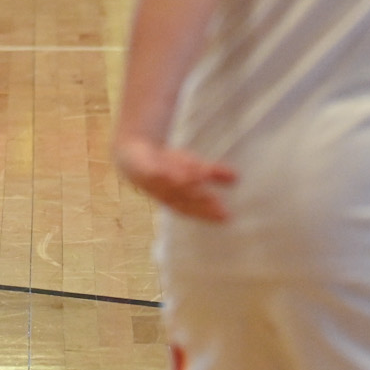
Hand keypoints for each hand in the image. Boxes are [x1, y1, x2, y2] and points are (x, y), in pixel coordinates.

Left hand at [114, 136, 235, 221]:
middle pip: (185, 203)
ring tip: (203, 186)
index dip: (209, 214)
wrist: (132, 153)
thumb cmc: (166, 166)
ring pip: (171, 189)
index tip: (228, 217)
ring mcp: (152, 185)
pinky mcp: (141, 171)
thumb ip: (213, 173)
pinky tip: (176, 174)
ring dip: (186, 188)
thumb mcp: (192, 166)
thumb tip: (237, 177)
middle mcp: (165, 195)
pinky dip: (164, 176)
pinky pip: (154, 175)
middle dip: (202, 205)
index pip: (195, 210)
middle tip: (222, 209)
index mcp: (177, 199)